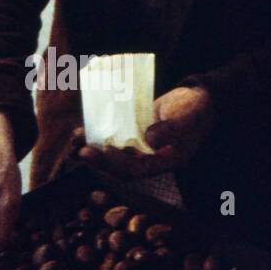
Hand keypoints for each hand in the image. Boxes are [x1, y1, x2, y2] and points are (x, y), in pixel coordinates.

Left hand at [75, 85, 215, 178]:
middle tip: (82, 151)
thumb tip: (149, 140)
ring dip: (93, 149)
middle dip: (100, 160)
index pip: (138, 169)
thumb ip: (171, 129)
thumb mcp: (188, 118)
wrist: (196, 100)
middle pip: (119, 166)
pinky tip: (81, 130)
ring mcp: (139, 146)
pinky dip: (97, 135)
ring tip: (75, 140)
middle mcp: (149, 158)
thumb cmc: (196, 111)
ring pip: (112, 153)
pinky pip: (112, 137)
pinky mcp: (132, 133)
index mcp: (164, 161)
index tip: (106, 149)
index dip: (120, 162)